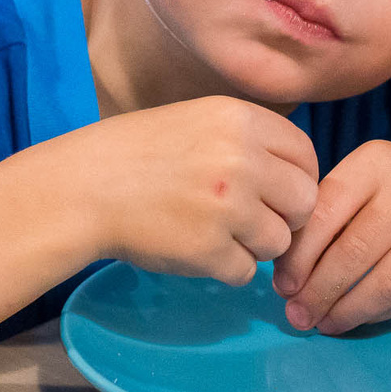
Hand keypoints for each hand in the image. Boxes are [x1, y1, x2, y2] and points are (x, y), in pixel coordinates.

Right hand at [69, 97, 319, 283]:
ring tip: (217, 233)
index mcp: (240, 120)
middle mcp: (241, 160)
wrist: (84, 187)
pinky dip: (226, 268)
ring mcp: (227, 207)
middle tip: (253, 220)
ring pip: (278, 242)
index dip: (300, 178)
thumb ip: (249, 141)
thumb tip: (298, 176)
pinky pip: (245, 271)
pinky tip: (197, 250)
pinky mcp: (209, 250)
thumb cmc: (137, 154)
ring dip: (255, 245)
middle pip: (304, 202)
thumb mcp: (199, 121)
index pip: (306, 155)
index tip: (280, 193)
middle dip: (285, 217)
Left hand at [271, 141, 390, 333]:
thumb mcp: (365, 179)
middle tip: (298, 314)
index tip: (283, 285)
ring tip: (324, 324)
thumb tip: (288, 274)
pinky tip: (357, 316)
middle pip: (355, 252)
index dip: (300, 256)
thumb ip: (328, 214)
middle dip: (320, 291)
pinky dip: (378, 312)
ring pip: (386, 283)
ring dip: (348, 310)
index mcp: (377, 163)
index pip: (327, 213)